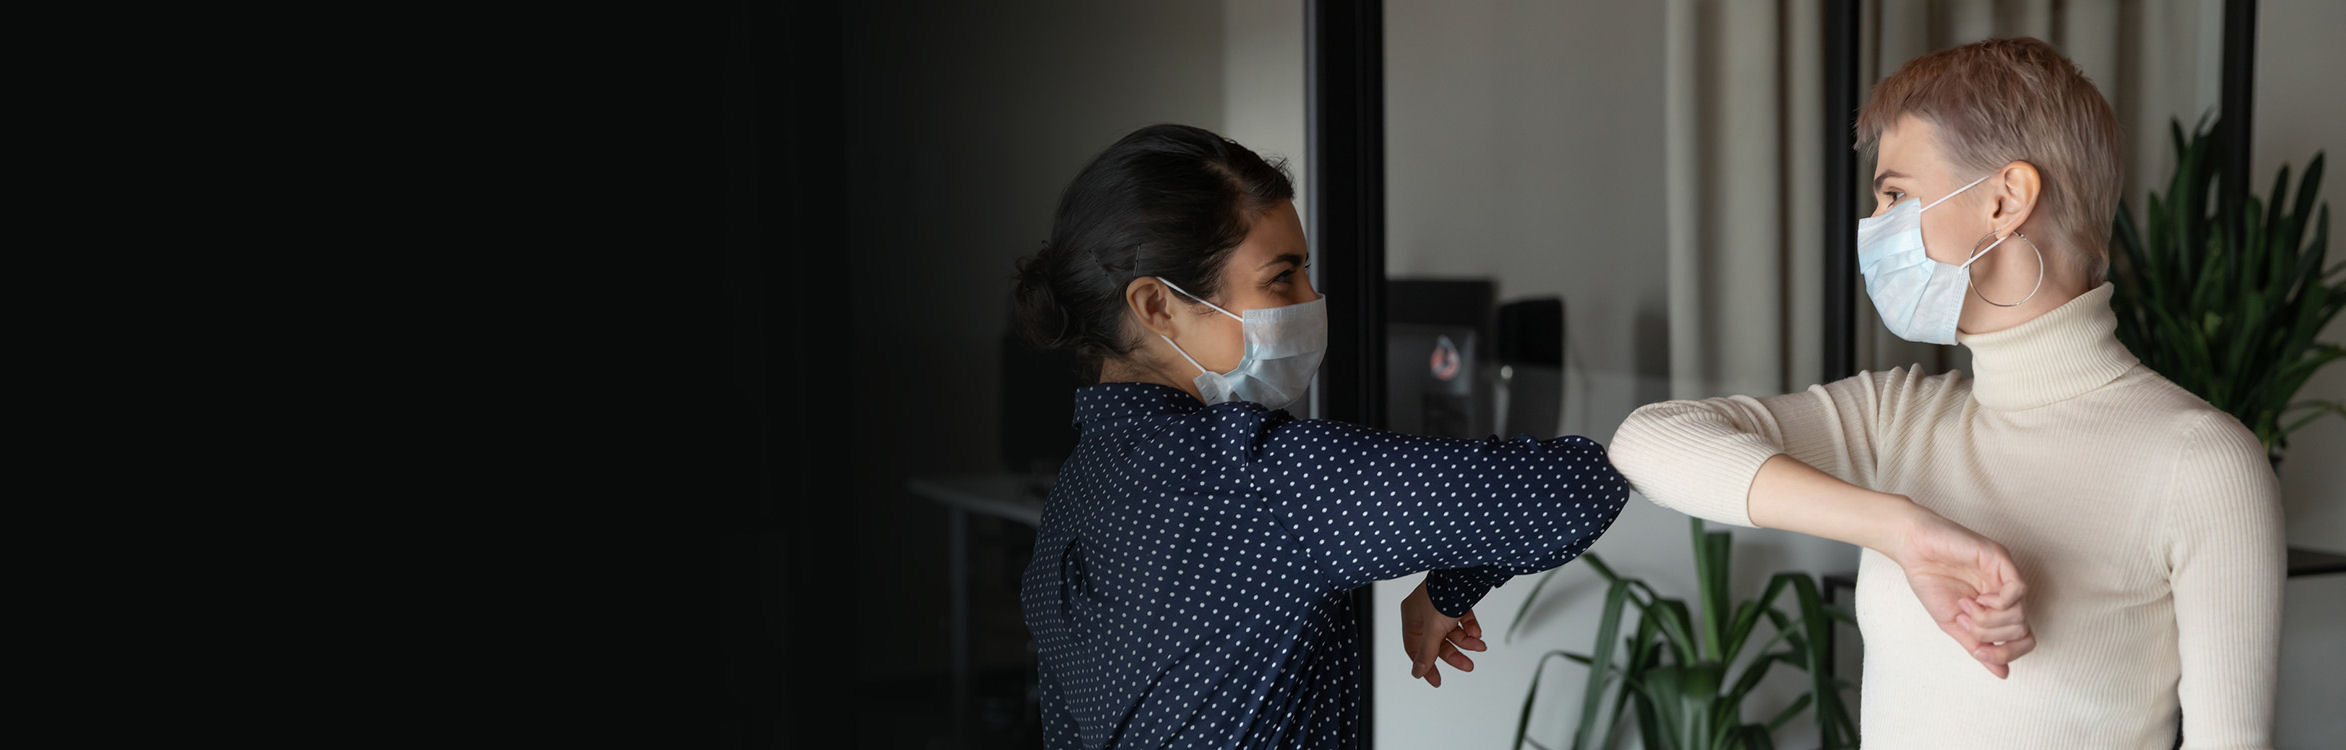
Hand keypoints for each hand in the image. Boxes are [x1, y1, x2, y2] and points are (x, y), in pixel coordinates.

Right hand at [1399, 579, 1486, 686]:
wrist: (1465, 573)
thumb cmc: (1443, 596)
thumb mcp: (1433, 630)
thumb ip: (1426, 653)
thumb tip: (1417, 673)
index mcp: (1411, 618)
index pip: (1414, 648)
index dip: (1425, 666)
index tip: (1436, 681)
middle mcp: (1424, 613)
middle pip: (1437, 643)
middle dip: (1454, 654)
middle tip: (1468, 666)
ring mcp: (1440, 608)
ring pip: (1452, 633)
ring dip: (1467, 641)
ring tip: (1480, 646)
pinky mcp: (1455, 602)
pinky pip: (1462, 621)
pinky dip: (1470, 627)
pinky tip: (1477, 631)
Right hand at [1888, 507, 2033, 678]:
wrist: (1913, 551)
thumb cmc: (1929, 581)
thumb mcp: (1952, 624)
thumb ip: (1977, 646)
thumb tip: (2003, 675)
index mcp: (1998, 607)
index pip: (2023, 639)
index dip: (2007, 653)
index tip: (1978, 651)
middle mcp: (2007, 592)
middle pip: (2021, 630)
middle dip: (1990, 634)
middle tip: (1964, 619)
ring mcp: (2006, 576)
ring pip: (2020, 613)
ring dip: (1989, 619)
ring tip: (1966, 605)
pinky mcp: (2001, 560)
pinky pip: (2018, 590)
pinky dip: (1998, 602)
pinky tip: (1978, 597)